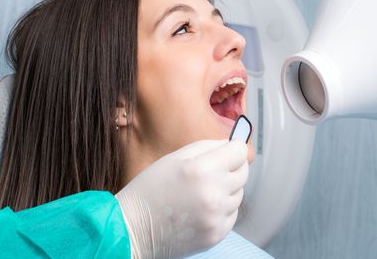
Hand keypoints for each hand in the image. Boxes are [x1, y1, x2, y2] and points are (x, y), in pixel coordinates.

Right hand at [115, 139, 248, 258]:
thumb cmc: (150, 190)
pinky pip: (232, 214)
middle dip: (232, 167)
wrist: (133, 229)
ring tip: (201, 191)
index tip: (228, 150)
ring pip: (239, 194)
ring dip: (226, 189)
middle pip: (244, 172)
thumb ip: (207, 146)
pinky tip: (201, 207)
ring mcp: (216, 216)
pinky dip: (222, 209)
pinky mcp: (217, 234)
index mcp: (202, 170)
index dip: (234, 148)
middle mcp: (213, 193)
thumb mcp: (174, 158)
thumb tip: (232, 143)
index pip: (240, 152)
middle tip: (212, 170)